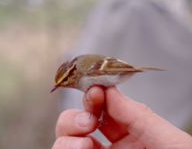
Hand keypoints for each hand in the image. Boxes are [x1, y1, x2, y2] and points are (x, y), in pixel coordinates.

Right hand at [52, 86, 191, 148]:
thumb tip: (111, 91)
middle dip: (76, 117)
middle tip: (87, 120)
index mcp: (131, 133)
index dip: (95, 97)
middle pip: (79, 123)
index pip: (104, 108)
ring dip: (68, 137)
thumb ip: (138, 114)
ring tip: (85, 142)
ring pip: (66, 141)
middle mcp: (113, 146)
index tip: (95, 91)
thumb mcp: (166, 138)